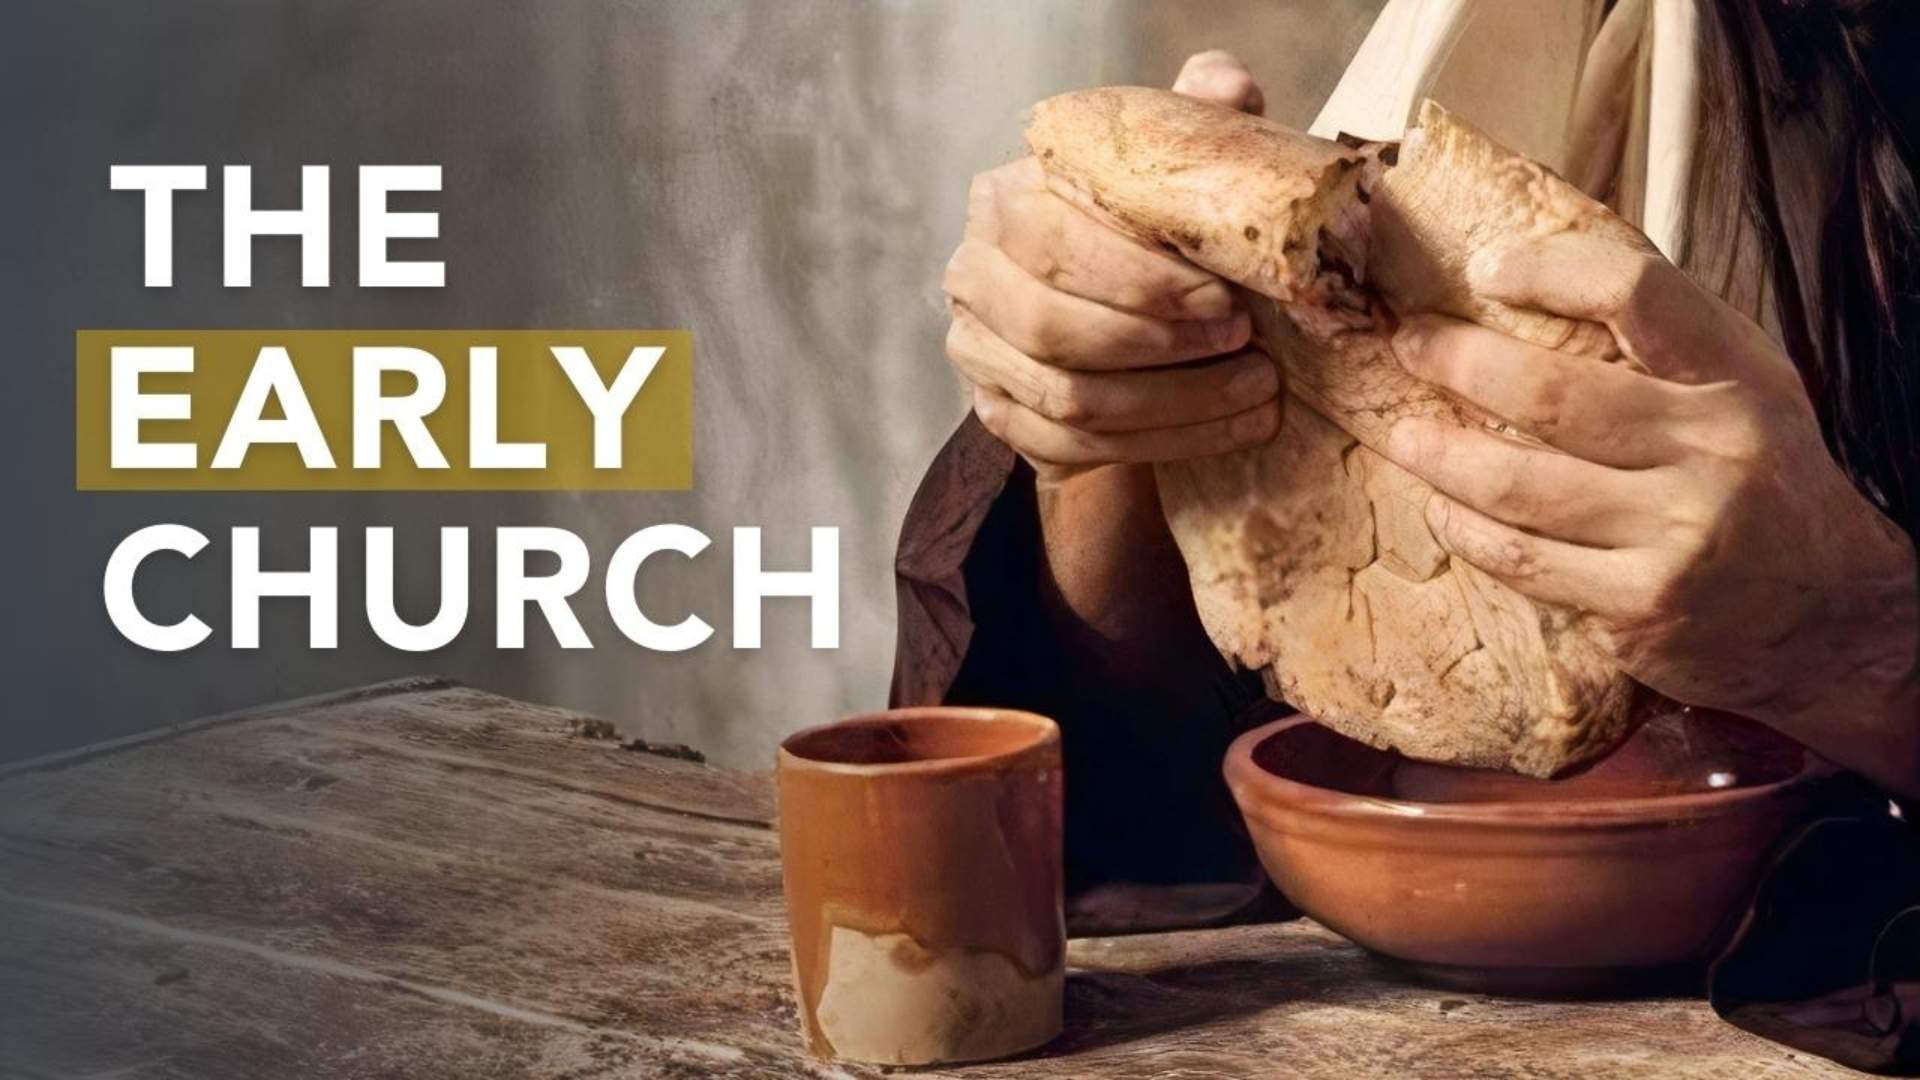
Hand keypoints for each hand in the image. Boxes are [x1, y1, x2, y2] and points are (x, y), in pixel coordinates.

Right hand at [942, 51, 1280, 487]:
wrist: (1128, 314)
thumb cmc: (1153, 231)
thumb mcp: (1172, 170)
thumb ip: (1196, 120)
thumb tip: (1228, 91)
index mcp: (1004, 201)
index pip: (1053, 243)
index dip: (1141, 278)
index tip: (1225, 295)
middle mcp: (973, 276)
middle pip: (1051, 327)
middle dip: (1161, 343)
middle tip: (1246, 342)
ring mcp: (978, 355)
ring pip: (1069, 398)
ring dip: (1175, 401)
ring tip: (1257, 387)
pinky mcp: (1002, 417)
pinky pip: (1075, 449)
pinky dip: (1164, 443)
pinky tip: (1231, 427)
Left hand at [1382, 230, 1919, 790]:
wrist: (1837, 617)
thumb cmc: (1768, 486)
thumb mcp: (1746, 392)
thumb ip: (1664, 346)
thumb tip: (1536, 282)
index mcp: (1738, 377)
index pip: (1638, 293)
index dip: (1548, 271)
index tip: (1484, 267)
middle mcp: (1712, 450)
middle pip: (1550, 394)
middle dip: (1457, 362)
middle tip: (1408, 344)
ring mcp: (1676, 534)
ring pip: (1519, 486)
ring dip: (1439, 455)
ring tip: (1398, 432)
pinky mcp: (1641, 607)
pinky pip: (1523, 561)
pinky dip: (1465, 530)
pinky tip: (1439, 509)